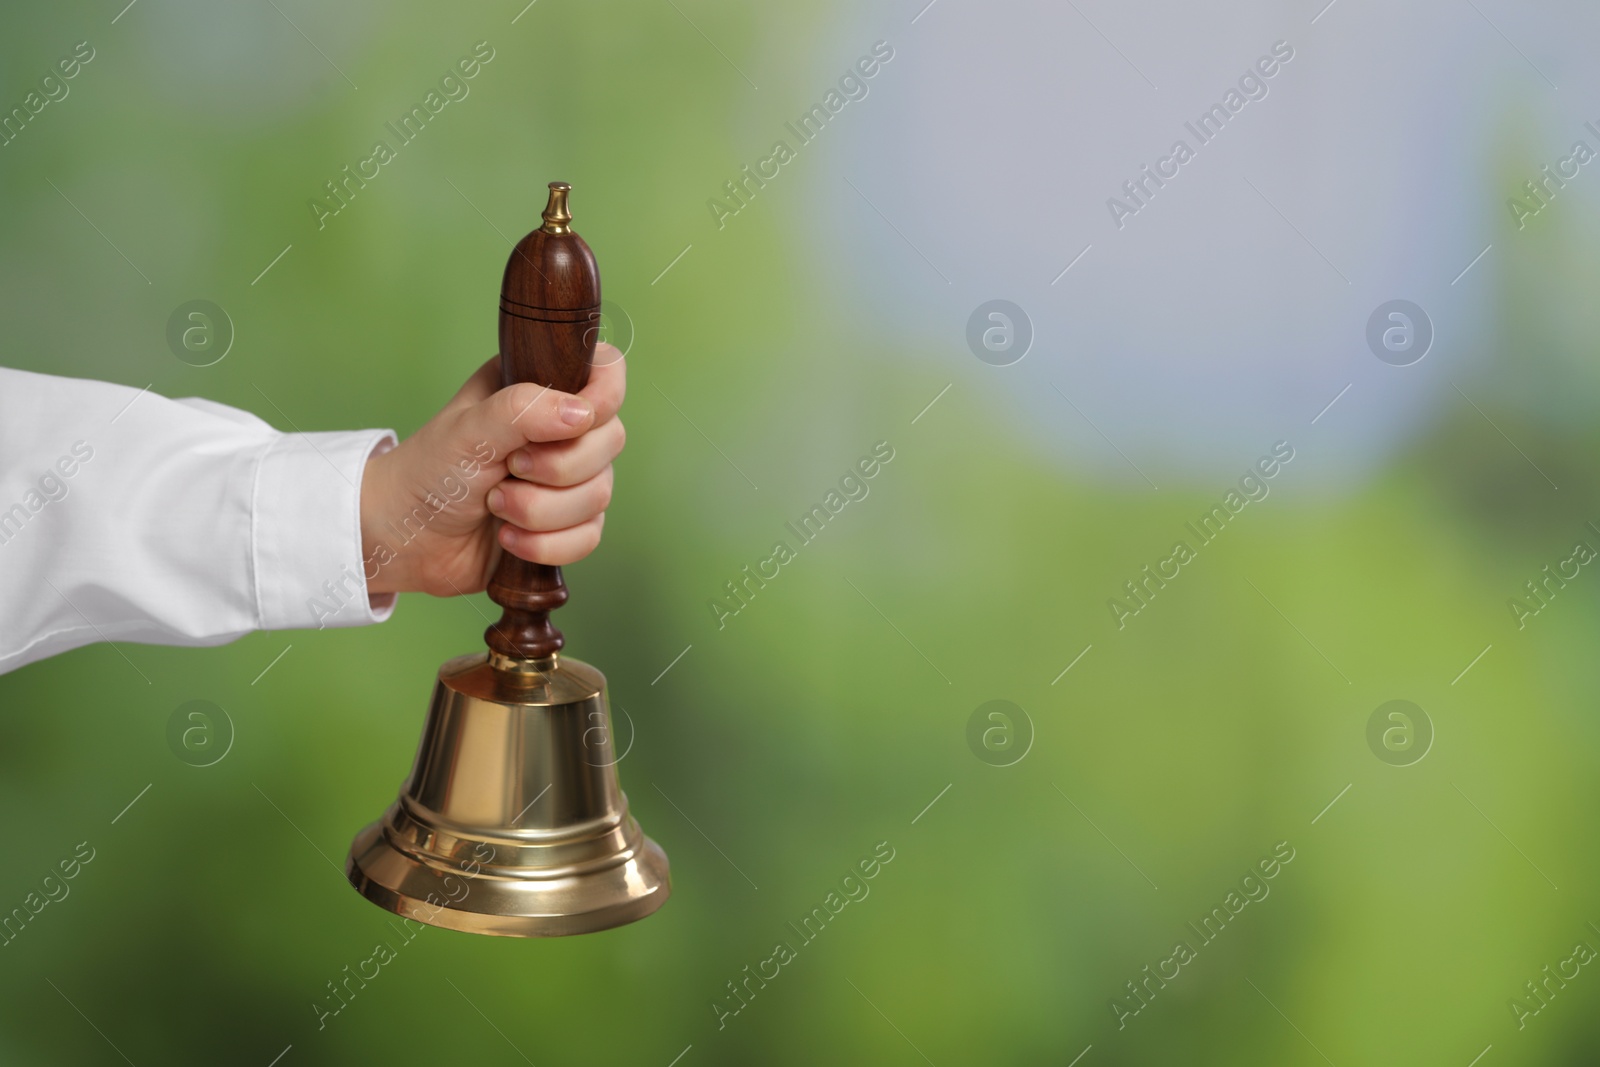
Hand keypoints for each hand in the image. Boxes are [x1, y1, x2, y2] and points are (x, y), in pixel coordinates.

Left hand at [359, 345, 625, 596]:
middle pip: (611, 441)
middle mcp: (560, 429)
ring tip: (496, 507)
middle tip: (509, 470)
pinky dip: (546, 545)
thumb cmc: (428, 471)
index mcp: (539, 386)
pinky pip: (589, 537)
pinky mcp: (565, 526)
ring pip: (601, 495)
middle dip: (558, 469)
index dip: (603, 398)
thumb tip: (583, 413)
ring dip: (542, 512)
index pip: (607, 373)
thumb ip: (525, 410)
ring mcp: (567, 479)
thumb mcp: (470, 429)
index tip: (573, 422)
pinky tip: (509, 538)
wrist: (403, 537)